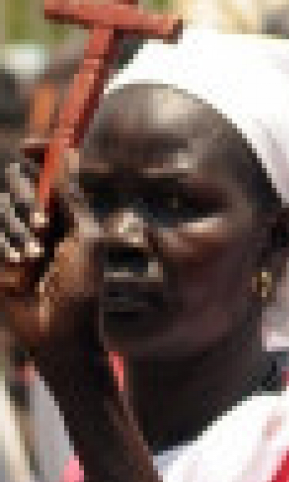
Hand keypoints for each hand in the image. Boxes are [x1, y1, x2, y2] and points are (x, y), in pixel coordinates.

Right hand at [0, 147, 107, 380]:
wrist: (60, 336)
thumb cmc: (83, 292)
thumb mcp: (87, 242)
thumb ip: (75, 201)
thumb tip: (67, 157)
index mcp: (68, 219)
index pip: (49, 177)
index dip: (41, 157)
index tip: (30, 145)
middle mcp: (40, 226)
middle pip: (20, 187)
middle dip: (29, 204)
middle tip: (44, 230)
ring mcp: (14, 241)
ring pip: (2, 209)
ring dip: (18, 232)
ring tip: (35, 262)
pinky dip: (4, 245)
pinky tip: (18, 270)